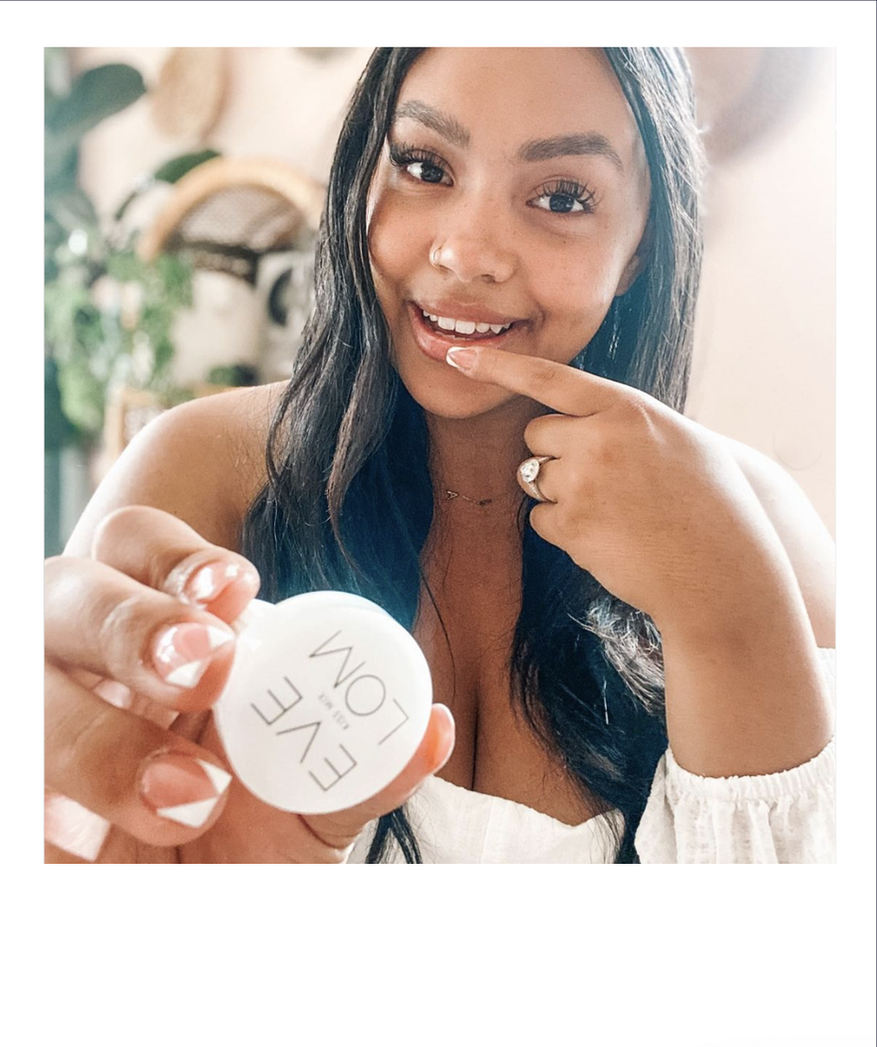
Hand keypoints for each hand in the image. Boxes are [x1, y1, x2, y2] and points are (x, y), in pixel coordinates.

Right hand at [45, 505, 454, 862]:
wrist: (190, 924)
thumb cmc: (248, 852)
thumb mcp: (310, 813)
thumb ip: (362, 771)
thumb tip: (431, 728)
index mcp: (160, 641)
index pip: (138, 549)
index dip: (178, 556)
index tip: (239, 587)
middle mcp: (88, 672)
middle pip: (66, 593)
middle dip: (135, 622)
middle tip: (208, 667)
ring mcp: (43, 737)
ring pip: (28, 693)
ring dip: (103, 738)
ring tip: (191, 797)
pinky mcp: (26, 820)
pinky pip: (16, 801)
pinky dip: (48, 824)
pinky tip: (86, 848)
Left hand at [446, 346, 792, 633]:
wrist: (721, 571)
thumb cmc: (710, 505)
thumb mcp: (680, 440)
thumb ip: (625, 421)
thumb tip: (579, 419)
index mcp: (626, 408)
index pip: (547, 377)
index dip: (498, 365)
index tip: (458, 356)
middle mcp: (599, 437)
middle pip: (536, 435)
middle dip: (554, 454)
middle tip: (603, 480)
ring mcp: (582, 482)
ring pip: (535, 479)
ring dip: (562, 494)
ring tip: (616, 512)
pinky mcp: (572, 525)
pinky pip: (541, 520)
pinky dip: (565, 530)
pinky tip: (608, 537)